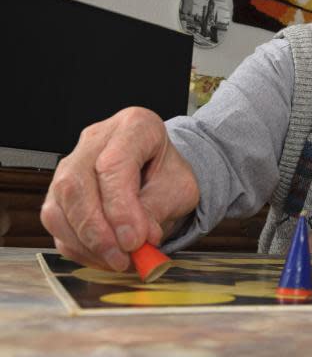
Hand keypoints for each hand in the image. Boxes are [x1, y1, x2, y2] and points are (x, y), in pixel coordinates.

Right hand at [40, 107, 198, 271]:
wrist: (161, 175)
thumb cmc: (169, 175)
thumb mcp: (178, 189)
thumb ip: (156, 210)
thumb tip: (135, 240)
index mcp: (134, 125)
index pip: (113, 164)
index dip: (120, 207)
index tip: (135, 240)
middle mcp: (96, 139)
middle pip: (77, 184)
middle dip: (98, 231)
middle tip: (123, 258)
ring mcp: (72, 163)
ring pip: (59, 205)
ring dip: (86, 243)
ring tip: (117, 261)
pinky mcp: (59, 190)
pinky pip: (56, 222)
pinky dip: (78, 246)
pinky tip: (103, 257)